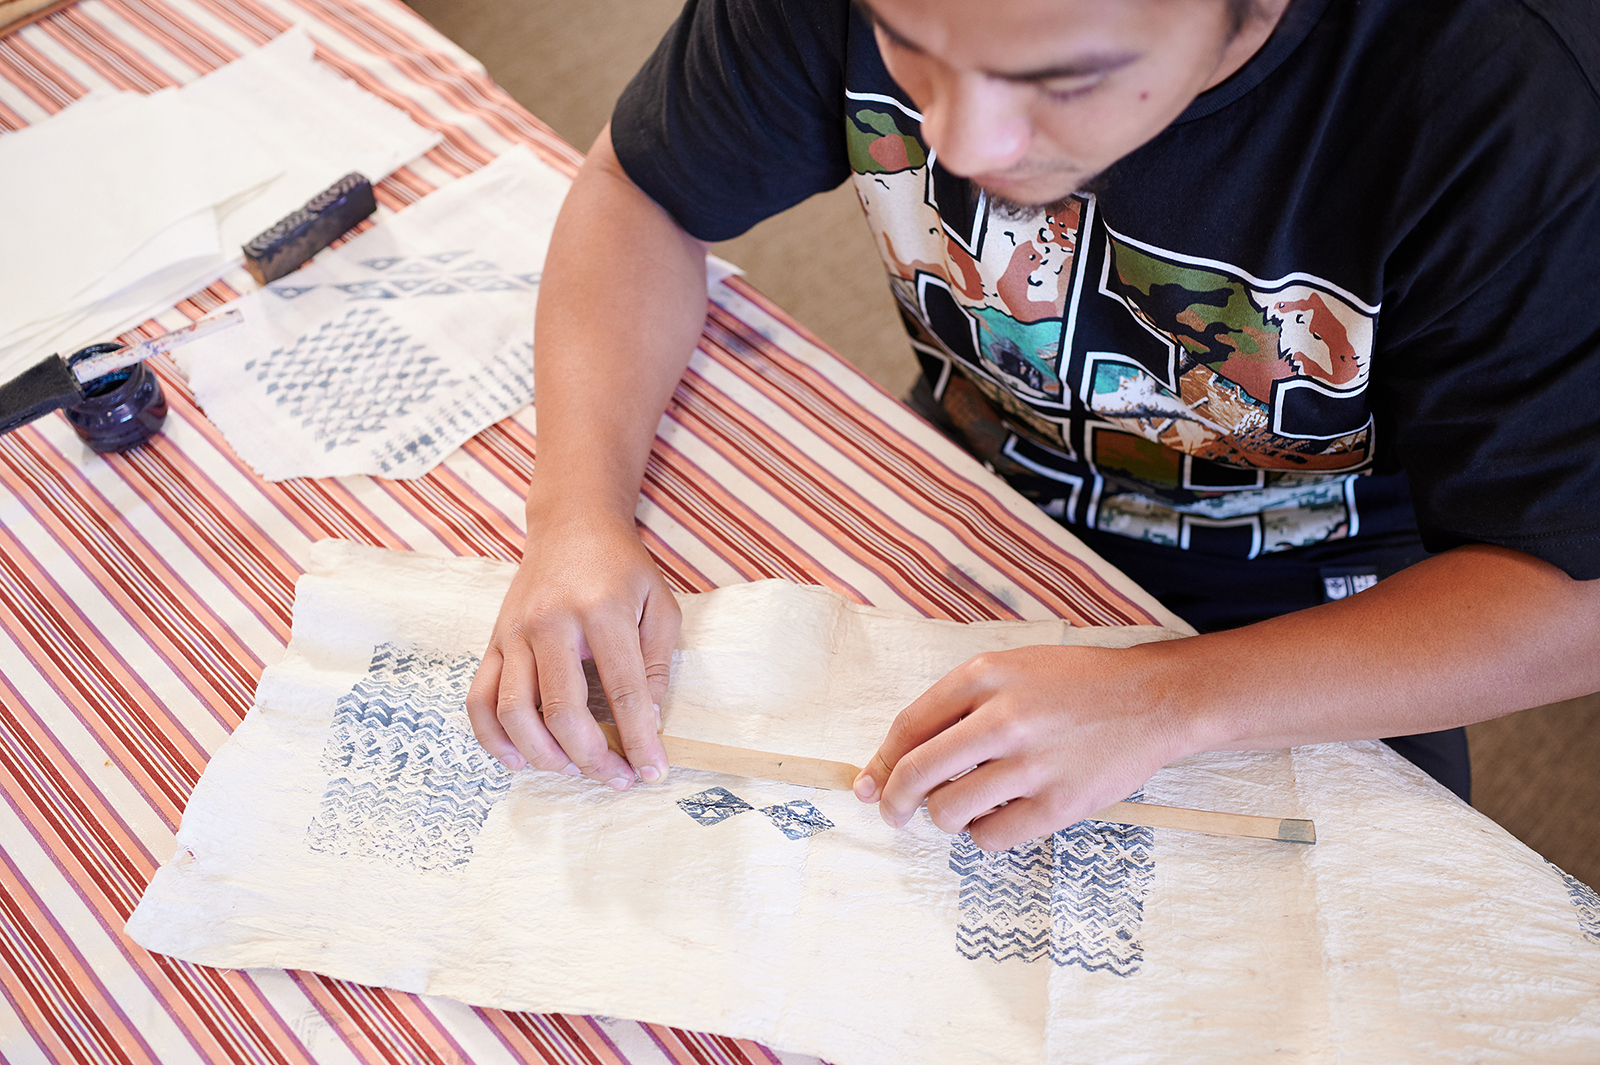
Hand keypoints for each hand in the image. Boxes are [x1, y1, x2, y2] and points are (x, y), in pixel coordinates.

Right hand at [466, 507, 680, 789]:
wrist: (571, 525)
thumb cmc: (621, 568)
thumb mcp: (659, 604)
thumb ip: (656, 663)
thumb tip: (646, 722)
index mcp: (601, 612)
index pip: (622, 691)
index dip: (638, 739)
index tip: (653, 773)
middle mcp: (550, 624)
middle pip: (563, 710)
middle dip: (592, 758)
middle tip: (617, 778)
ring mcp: (514, 633)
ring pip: (514, 711)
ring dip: (543, 754)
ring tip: (573, 770)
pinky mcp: (493, 641)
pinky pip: (479, 698)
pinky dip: (492, 737)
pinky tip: (517, 759)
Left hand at [851, 645, 1193, 849]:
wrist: (1154, 700)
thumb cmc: (1077, 685)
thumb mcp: (1013, 669)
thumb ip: (958, 705)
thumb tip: (899, 760)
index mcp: (985, 676)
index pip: (908, 727)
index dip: (882, 763)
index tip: (870, 784)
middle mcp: (1004, 717)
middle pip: (918, 773)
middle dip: (895, 802)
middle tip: (895, 814)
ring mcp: (1032, 763)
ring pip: (950, 811)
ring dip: (946, 817)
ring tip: (967, 805)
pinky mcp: (1059, 804)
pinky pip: (991, 838)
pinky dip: (983, 834)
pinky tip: (999, 815)